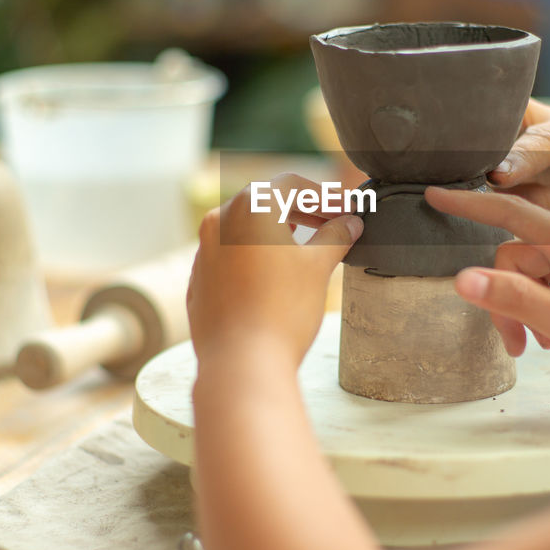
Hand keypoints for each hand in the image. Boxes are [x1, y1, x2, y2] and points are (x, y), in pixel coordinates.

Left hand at [188, 174, 361, 367]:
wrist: (241, 363)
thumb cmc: (281, 311)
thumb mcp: (318, 267)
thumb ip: (335, 237)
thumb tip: (349, 223)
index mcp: (249, 208)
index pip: (293, 186)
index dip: (326, 196)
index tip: (348, 208)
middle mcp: (220, 222)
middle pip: (267, 202)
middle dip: (304, 211)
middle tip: (334, 223)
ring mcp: (205, 251)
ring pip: (246, 229)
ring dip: (279, 232)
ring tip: (308, 246)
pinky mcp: (200, 280)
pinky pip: (232, 255)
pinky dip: (257, 256)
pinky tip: (277, 274)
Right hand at [425, 187, 549, 401]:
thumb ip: (518, 298)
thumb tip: (464, 278)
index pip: (510, 211)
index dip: (469, 205)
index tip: (435, 194)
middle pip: (523, 254)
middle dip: (507, 296)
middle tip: (514, 346)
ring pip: (543, 269)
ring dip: (531, 305)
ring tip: (541, 347)